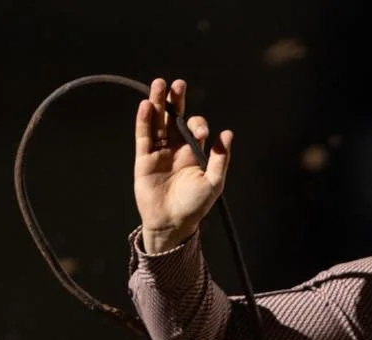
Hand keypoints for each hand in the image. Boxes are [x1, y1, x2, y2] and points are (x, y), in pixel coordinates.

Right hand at [134, 76, 231, 253]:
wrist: (172, 223)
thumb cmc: (195, 206)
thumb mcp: (213, 183)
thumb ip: (220, 159)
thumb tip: (228, 133)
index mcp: (194, 152)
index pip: (195, 128)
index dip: (198, 125)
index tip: (202, 133)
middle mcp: (176, 148)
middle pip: (174, 117)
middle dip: (177, 101)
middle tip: (179, 85)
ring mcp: (159, 152)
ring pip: (157, 121)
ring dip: (157, 102)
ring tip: (159, 84)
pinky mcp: (144, 158)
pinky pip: (143, 135)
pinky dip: (143, 120)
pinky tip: (146, 105)